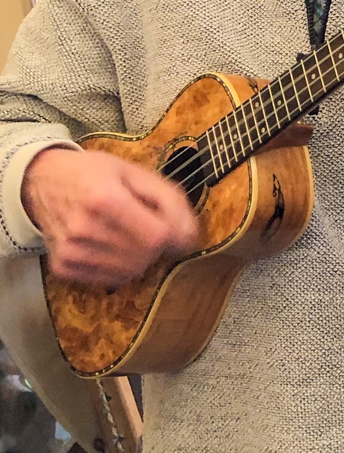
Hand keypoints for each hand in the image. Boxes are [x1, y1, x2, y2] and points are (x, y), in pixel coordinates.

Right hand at [21, 147, 198, 285]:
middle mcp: (83, 228)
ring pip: (131, 272)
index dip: (176, 235)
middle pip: (145, 255)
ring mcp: (69, 251)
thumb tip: (190, 236)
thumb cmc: (96, 173)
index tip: (177, 228)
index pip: (157, 236)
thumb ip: (170, 200)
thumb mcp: (137, 173)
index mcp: (104, 198)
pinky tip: (111, 244)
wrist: (43, 181)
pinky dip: (120, 266)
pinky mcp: (62, 267)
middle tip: (146, 223)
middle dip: (157, 244)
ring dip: (140, 256)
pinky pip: (110, 279)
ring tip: (127, 232)